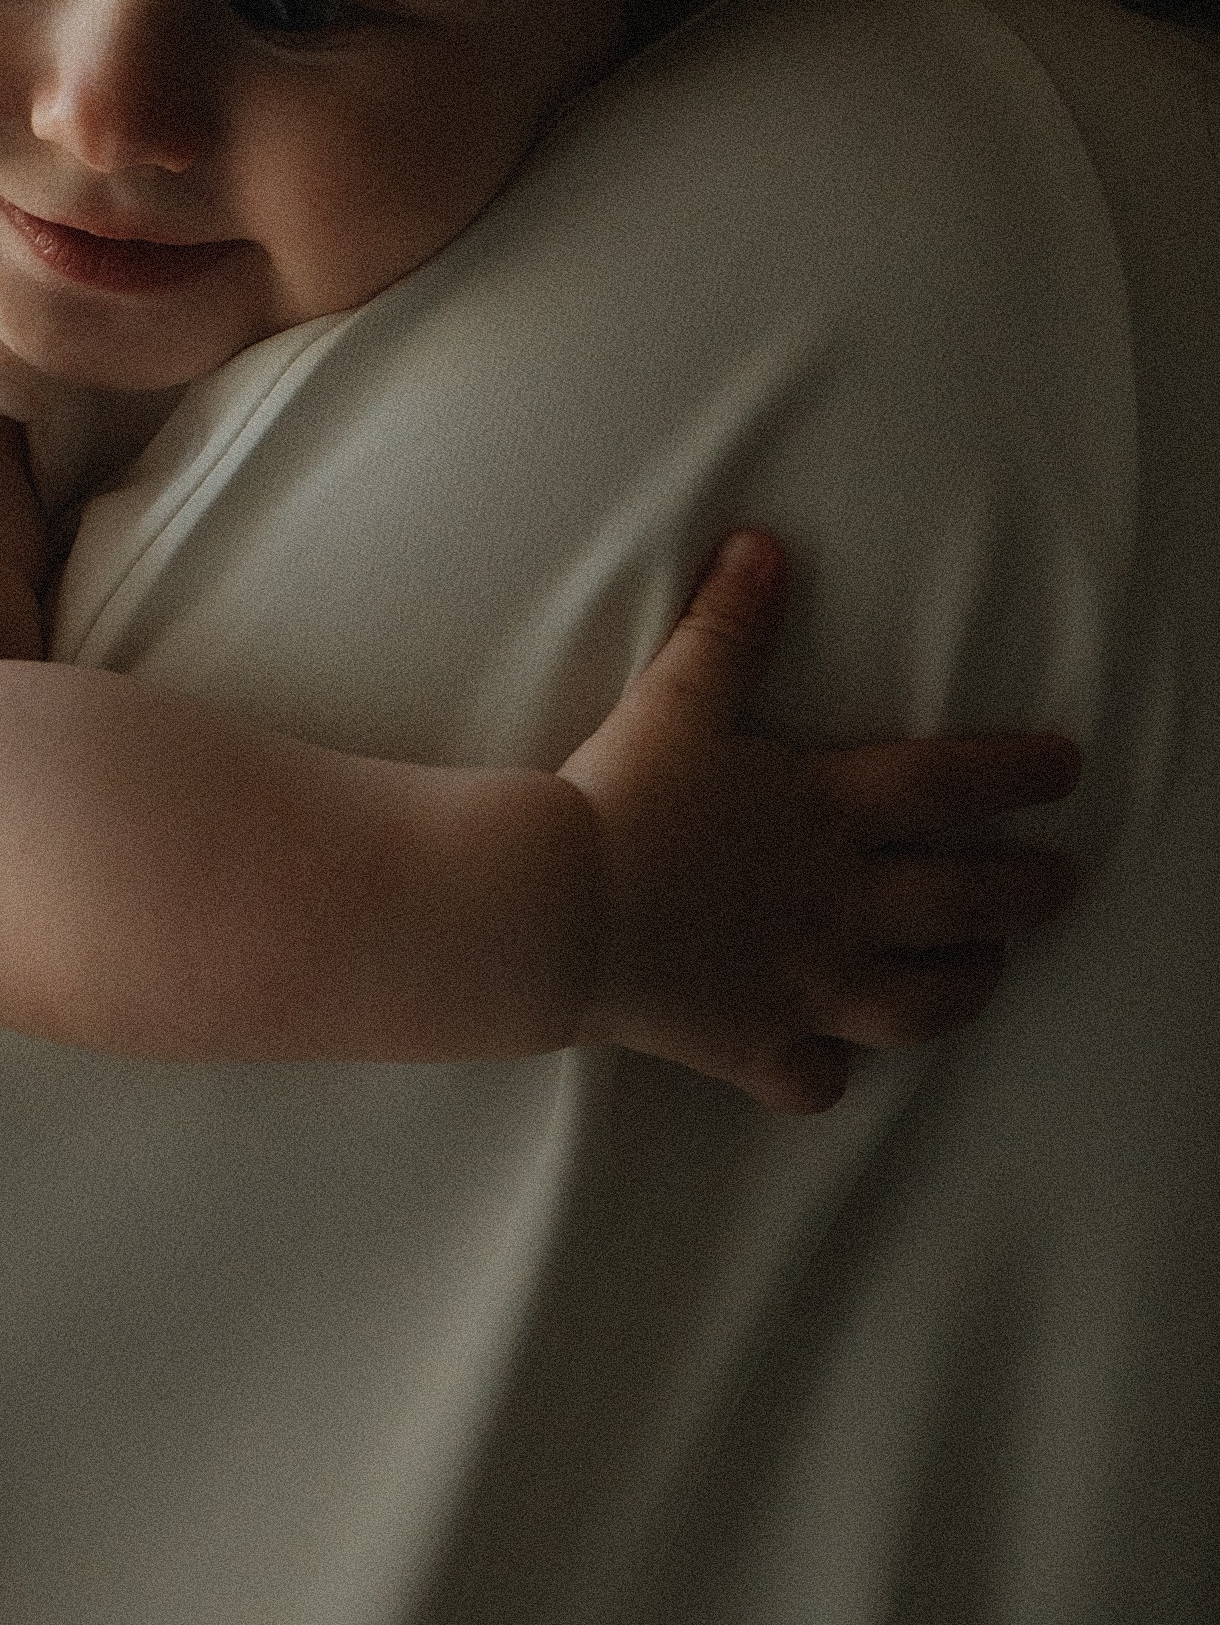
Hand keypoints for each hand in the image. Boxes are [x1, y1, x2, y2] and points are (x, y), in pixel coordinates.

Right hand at [560, 530, 1081, 1112]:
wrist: (558, 906)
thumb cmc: (621, 797)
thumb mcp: (678, 699)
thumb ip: (729, 625)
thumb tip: (764, 546)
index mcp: (826, 811)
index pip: (952, 786)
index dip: (1019, 774)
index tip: (1067, 769)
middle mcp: (836, 902)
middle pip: (965, 903)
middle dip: (1028, 893)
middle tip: (1061, 883)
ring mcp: (802, 982)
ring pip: (918, 1003)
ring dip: (963, 987)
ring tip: (982, 972)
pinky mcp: (752, 1044)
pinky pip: (812, 1078)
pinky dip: (826, 1072)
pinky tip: (829, 1060)